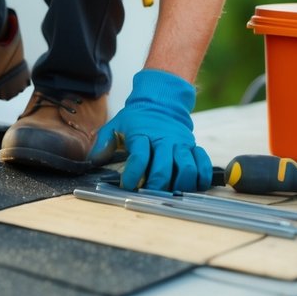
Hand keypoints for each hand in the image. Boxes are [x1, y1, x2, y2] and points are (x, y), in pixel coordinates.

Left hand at [89, 68, 212, 191]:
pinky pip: (203, 164)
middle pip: (163, 169)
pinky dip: (201, 177)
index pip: (139, 157)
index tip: (127, 185)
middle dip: (155, 186)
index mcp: (143, 134)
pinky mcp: (194, 147)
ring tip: (170, 191)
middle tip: (147, 192)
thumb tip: (92, 160)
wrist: (161, 102)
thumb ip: (103, 142)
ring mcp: (181, 144)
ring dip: (179, 185)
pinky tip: (193, 185)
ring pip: (187, 169)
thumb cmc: (136, 119)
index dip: (133, 174)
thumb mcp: (116, 125)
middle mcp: (164, 140)